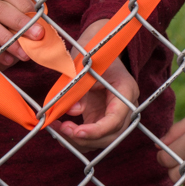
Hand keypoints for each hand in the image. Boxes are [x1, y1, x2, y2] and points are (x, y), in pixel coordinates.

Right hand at [0, 0, 44, 68]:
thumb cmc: (8, 27)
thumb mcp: (19, 17)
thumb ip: (29, 17)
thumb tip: (43, 25)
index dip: (25, 5)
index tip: (40, 22)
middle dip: (20, 23)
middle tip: (37, 36)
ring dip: (8, 40)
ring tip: (24, 54)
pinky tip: (8, 59)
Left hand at [57, 24, 140, 149]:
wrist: (99, 45)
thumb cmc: (92, 50)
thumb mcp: (83, 64)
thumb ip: (76, 87)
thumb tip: (71, 111)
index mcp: (126, 90)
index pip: (115, 120)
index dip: (96, 130)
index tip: (76, 132)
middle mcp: (125, 106)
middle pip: (111, 135)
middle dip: (86, 138)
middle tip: (63, 129)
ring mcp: (116, 114)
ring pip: (102, 140)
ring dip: (80, 140)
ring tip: (58, 129)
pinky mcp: (104, 117)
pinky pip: (94, 135)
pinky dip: (78, 137)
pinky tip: (62, 129)